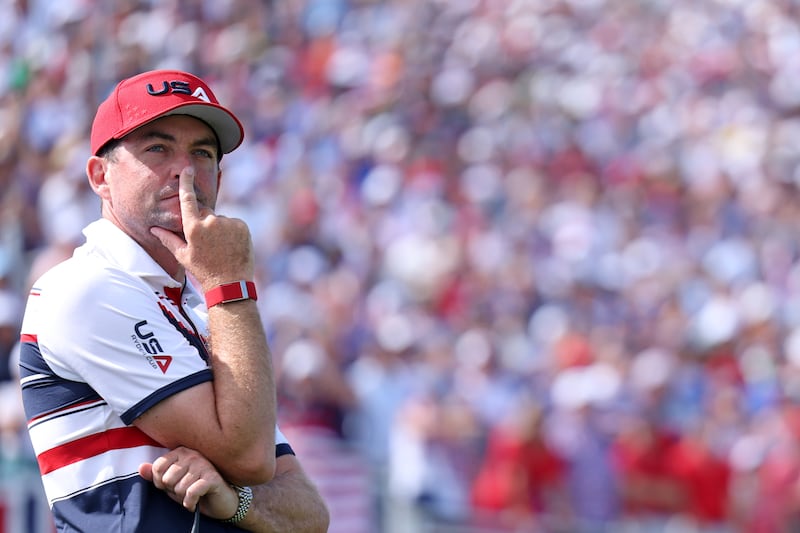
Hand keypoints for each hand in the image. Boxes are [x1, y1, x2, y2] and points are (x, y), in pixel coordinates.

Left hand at [139, 446, 238, 518]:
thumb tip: (140, 467)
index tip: (171, 486)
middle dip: (173, 491)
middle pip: (167, 478)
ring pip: (179, 487)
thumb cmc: (194, 489)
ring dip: (183, 498)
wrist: (220, 501)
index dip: (160, 482)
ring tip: (192, 495)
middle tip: (185, 491)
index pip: (158, 467)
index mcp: (181, 452)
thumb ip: (156, 475)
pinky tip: (195, 502)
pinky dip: (190, 502)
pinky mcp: (212, 478)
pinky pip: (191, 492)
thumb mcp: (172, 483)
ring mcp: (203, 465)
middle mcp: (192, 454)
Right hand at [150, 167, 254, 290]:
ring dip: (219, 228)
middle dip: (203, 221)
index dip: (186, 183)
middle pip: (204, 211)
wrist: (230, 283)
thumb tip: (153, 229)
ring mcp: (228, 222)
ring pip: (220, 219)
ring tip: (220, 248)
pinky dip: (231, 231)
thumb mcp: (183, 256)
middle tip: (207, 242)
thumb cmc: (203, 271)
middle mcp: (211, 221)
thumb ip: (168, 239)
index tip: (187, 169)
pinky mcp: (242, 225)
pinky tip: (230, 246)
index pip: (187, 199)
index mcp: (193, 227)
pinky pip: (233, 223)